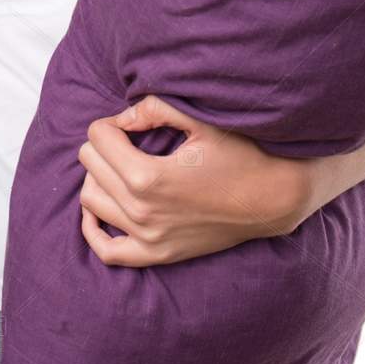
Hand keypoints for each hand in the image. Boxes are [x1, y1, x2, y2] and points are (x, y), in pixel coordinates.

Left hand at [77, 94, 306, 267]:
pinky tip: (98, 209)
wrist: (274, 197)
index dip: (112, 123)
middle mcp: (142, 212)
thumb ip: (154, 109)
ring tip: (120, 165)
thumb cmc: (242, 154)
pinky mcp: (159, 254)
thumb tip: (122, 118)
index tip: (132, 123)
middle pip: (91, 166)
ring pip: (91, 202)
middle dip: (104, 145)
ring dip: (98, 177)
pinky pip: (108, 251)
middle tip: (129, 139)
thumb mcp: (200, 120)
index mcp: (148, 177)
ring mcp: (149, 238)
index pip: (98, 138)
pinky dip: (94, 229)